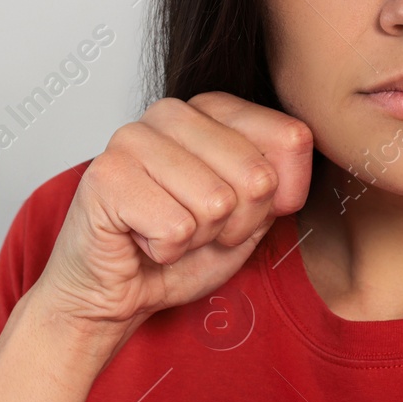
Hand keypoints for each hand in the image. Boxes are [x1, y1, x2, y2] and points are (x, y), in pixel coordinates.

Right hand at [32, 92, 313, 352]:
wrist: (113, 293)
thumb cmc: (179, 251)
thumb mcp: (251, 216)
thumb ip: (280, 182)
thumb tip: (296, 146)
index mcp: (214, 108)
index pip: (291, 138)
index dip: (276, 198)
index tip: (238, 212)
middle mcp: (173, 112)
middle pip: (256, 176)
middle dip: (235, 224)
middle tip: (198, 230)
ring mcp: (134, 137)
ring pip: (216, 203)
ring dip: (198, 238)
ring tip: (168, 233)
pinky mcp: (106, 175)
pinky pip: (175, 228)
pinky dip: (165, 251)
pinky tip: (141, 239)